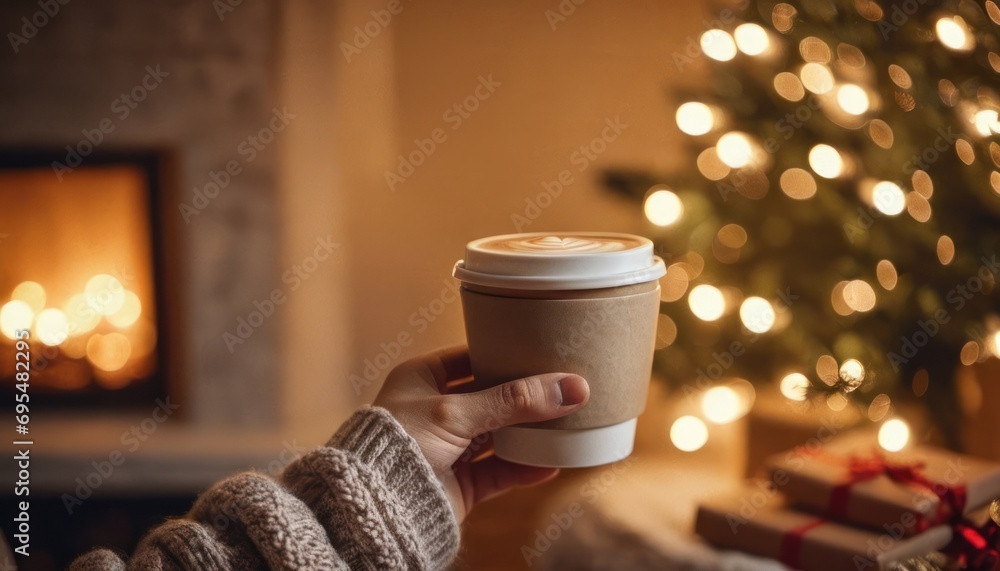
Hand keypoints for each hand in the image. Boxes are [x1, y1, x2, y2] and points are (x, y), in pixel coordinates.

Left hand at [373, 345, 589, 522]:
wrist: (378, 508)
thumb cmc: (398, 445)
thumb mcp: (455, 412)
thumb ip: (513, 400)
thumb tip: (570, 388)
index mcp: (420, 380)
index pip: (468, 358)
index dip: (500, 353)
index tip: (537, 348)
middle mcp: (433, 412)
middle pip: (488, 397)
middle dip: (522, 395)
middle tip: (559, 384)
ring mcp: (446, 449)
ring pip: (497, 435)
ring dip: (527, 432)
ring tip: (563, 421)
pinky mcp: (458, 482)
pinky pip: (498, 471)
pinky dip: (524, 468)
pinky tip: (551, 463)